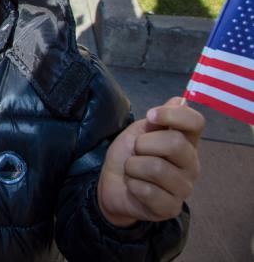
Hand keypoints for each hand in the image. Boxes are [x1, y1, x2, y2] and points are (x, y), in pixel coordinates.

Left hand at [97, 97, 203, 226]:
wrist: (112, 184)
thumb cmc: (129, 155)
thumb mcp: (139, 131)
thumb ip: (159, 119)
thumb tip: (181, 100)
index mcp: (186, 141)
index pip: (196, 122)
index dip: (173, 115)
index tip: (151, 116)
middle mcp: (191, 164)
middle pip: (175, 143)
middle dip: (144, 143)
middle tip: (136, 151)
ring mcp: (184, 188)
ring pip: (156, 167)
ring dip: (133, 166)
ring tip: (133, 170)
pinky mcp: (171, 208)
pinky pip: (148, 190)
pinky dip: (132, 184)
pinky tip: (134, 186)